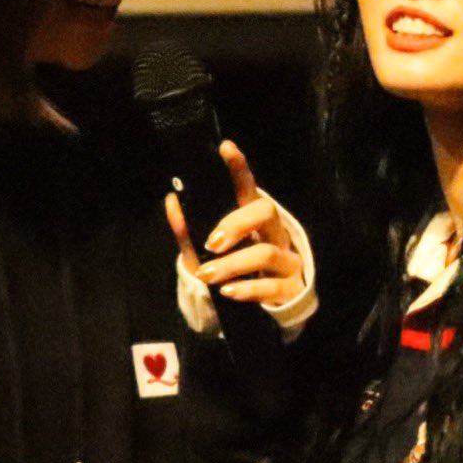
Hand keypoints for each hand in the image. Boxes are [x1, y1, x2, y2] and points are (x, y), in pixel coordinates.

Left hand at [166, 140, 306, 307]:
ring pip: (266, 253)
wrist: (262, 313)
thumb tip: (172, 201)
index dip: (239, 169)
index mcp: (254, 222)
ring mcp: (286, 261)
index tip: (226, 149)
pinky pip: (271, 286)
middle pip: (266, 212)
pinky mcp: (290, 289)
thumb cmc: (236, 274)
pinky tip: (228, 292)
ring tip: (208, 275)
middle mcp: (275, 235)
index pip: (248, 189)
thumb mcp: (207, 255)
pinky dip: (248, 289)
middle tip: (212, 242)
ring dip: (233, 264)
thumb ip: (190, 232)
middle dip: (237, 223)